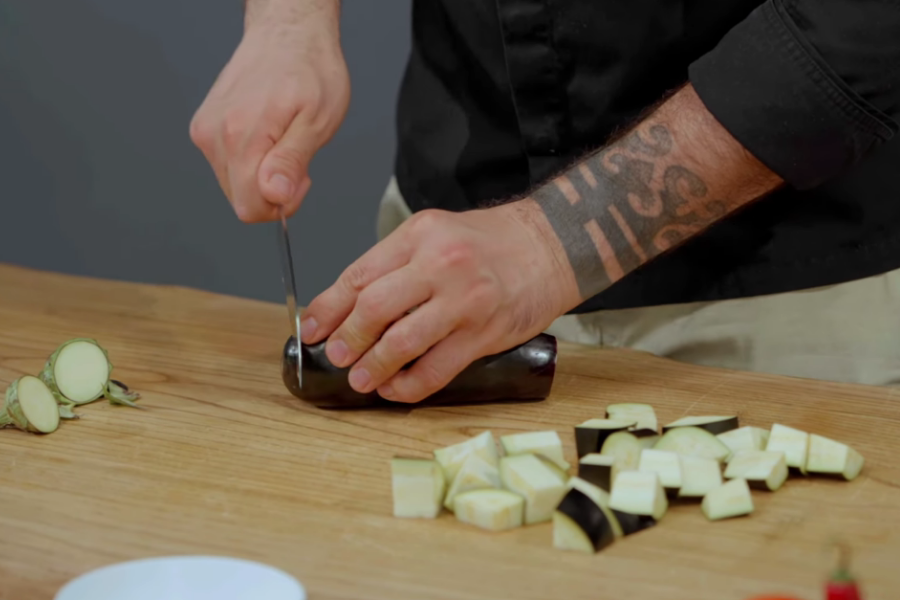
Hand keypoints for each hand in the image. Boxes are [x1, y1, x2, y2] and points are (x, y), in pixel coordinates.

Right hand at [189, 16, 349, 221]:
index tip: (300, 179)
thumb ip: (292, 163)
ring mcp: (206, 130)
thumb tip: (275, 195)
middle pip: (240, 198)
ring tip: (283, 139)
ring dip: (262, 173)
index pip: (250, 207)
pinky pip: (227, 165)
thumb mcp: (317, 121)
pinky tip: (268, 133)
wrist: (288, 33)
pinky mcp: (204, 127)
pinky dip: (250, 159)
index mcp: (242, 136)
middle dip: (272, 190)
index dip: (281, 203)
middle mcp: (215, 135)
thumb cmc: (309, 70)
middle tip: (296, 156)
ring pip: (233, 184)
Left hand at [299, 202, 579, 402]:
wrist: (551, 245)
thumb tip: (351, 307)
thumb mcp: (437, 234)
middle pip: (375, 307)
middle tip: (336, 355)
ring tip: (360, 379)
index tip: (311, 328)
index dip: (328, 307)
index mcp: (419, 235)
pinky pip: (436, 369)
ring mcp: (464, 300)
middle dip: (347, 338)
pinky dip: (409, 385)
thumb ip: (397, 265)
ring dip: (373, 366)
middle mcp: (440, 264)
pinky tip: (396, 388)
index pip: (360, 275)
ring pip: (402, 342)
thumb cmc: (490, 243)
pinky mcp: (484, 333)